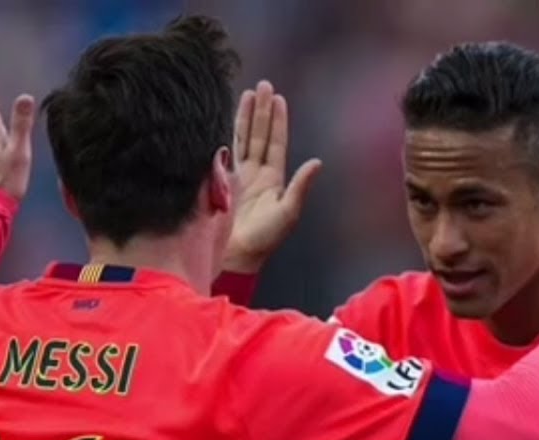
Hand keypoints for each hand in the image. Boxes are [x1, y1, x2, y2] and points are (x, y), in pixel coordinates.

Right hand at [226, 80, 322, 272]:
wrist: (236, 254)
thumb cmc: (264, 239)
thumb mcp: (287, 213)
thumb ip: (300, 187)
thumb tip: (317, 162)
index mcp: (273, 178)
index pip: (275, 142)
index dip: (277, 120)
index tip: (278, 98)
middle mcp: (257, 173)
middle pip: (259, 134)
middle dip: (262, 110)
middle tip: (263, 85)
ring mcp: (238, 176)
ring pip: (243, 138)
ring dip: (245, 116)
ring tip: (247, 93)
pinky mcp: (222, 181)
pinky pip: (225, 151)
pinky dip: (227, 133)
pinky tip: (226, 116)